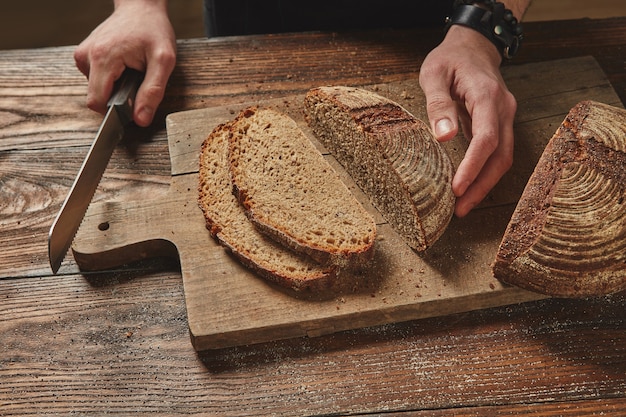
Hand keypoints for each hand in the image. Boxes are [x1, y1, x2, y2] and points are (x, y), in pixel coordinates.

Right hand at [73, 0, 176, 126]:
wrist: (140, 6)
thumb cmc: (153, 29)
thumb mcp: (164, 61)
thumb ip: (152, 92)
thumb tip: (140, 120)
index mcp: (103, 58)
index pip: (96, 102)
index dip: (114, 112)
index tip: (131, 107)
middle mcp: (87, 56)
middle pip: (95, 97)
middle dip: (116, 98)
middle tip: (136, 82)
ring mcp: (83, 54)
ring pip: (95, 89)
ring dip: (114, 87)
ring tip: (131, 71)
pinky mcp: (84, 54)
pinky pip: (95, 79)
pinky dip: (110, 79)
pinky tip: (123, 67)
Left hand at [419, 25, 516, 216]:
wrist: (473, 46)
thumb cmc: (450, 59)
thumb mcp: (434, 74)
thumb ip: (438, 105)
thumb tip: (444, 137)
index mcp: (486, 96)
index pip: (486, 139)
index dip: (473, 167)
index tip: (457, 188)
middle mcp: (503, 109)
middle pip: (501, 156)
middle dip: (481, 186)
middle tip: (460, 209)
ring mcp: (505, 117)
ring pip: (503, 158)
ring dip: (485, 184)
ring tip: (463, 206)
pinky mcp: (500, 124)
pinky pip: (497, 153)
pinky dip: (484, 173)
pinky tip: (468, 188)